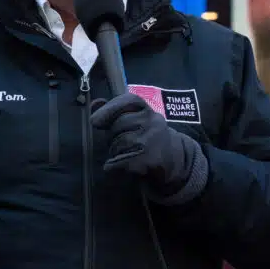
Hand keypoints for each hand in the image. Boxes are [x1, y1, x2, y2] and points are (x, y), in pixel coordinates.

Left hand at [90, 93, 207, 204]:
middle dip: (112, 136)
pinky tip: (122, 167)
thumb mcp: (137, 120)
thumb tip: (95, 103)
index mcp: (148, 110)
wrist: (175, 162)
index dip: (109, 109)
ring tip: (125, 155)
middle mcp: (153, 121)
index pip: (128, 101)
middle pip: (118, 125)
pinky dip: (114, 166)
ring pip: (118, 144)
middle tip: (119, 144)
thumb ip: (115, 111)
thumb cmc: (149, 139)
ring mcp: (152, 140)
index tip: (95, 122)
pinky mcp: (149, 158)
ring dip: (114, 152)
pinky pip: (119, 161)